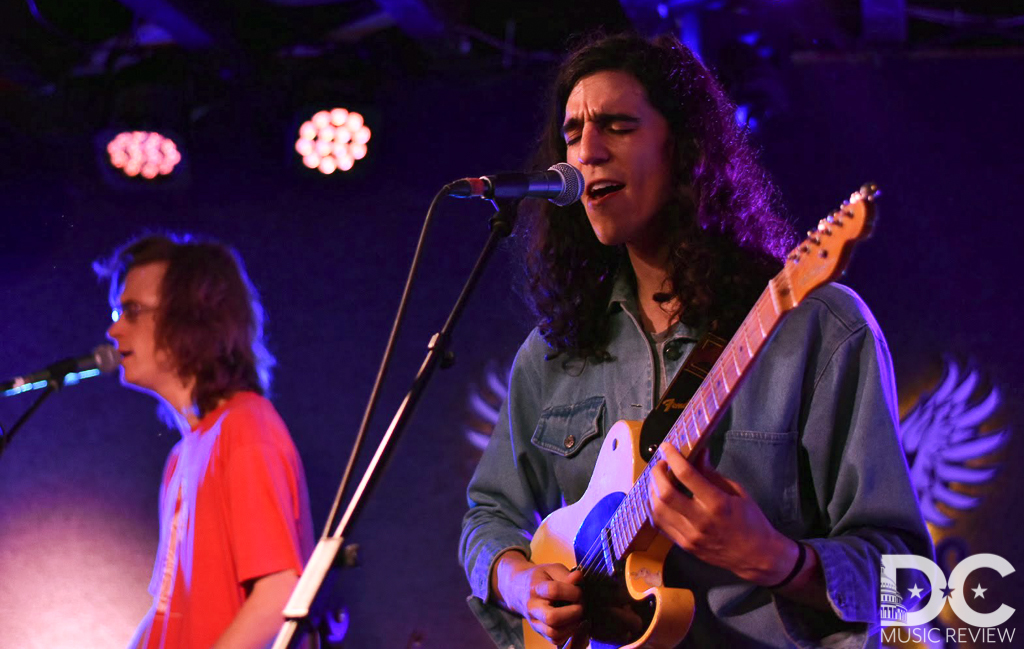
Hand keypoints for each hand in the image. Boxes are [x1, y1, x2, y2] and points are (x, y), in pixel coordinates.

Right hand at [496, 554, 584, 646]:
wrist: (517, 589)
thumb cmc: (539, 578)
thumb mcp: (551, 569)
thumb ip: (566, 574)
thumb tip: (579, 577)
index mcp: (535, 588)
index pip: (554, 591)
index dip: (572, 591)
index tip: (579, 590)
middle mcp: (533, 607)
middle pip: (552, 618)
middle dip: (573, 613)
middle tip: (580, 605)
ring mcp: (534, 622)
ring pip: (554, 633)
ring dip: (572, 625)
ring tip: (577, 614)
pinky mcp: (539, 631)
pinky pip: (555, 640)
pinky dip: (568, 633)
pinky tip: (572, 621)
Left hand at [648, 443, 797, 585]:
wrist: (757, 556)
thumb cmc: (750, 521)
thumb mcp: (737, 492)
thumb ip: (712, 473)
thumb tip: (699, 452)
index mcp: (718, 504)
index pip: (687, 476)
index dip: (673, 457)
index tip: (666, 447)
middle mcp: (701, 521)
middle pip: (666, 494)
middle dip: (657, 474)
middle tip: (660, 464)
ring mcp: (690, 536)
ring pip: (658, 510)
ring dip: (652, 490)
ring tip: (657, 480)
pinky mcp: (685, 546)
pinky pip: (660, 525)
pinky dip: (654, 508)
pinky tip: (657, 498)